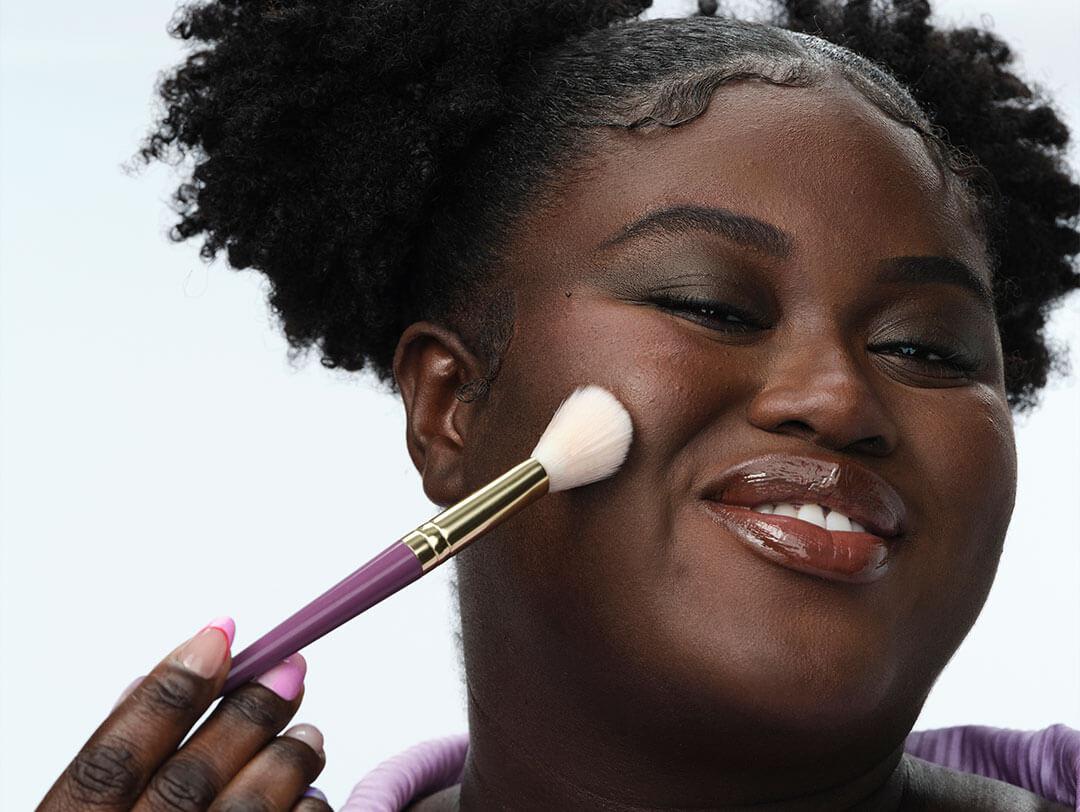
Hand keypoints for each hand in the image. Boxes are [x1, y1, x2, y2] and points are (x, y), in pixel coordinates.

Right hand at [38, 617, 331, 810]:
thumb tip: (155, 682)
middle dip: (248, 713)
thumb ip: (106, 771)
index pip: (112, 761)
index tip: (220, 636)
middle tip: (290, 668)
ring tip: (309, 732)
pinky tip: (311, 795)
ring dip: (288, 761)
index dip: (170, 691)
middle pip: (189, 784)